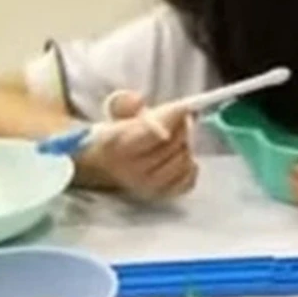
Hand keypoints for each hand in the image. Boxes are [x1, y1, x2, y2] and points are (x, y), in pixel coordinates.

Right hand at [81, 91, 197, 200]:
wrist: (107, 166)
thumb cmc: (119, 136)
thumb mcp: (117, 114)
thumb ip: (127, 104)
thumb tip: (138, 101)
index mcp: (120, 146)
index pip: (153, 133)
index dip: (173, 118)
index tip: (185, 107)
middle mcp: (133, 170)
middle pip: (172, 145)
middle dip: (182, 127)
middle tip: (183, 118)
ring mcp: (148, 186)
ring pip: (184, 161)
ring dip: (186, 146)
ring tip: (179, 139)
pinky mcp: (161, 195)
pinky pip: (189, 180)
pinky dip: (190, 166)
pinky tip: (180, 157)